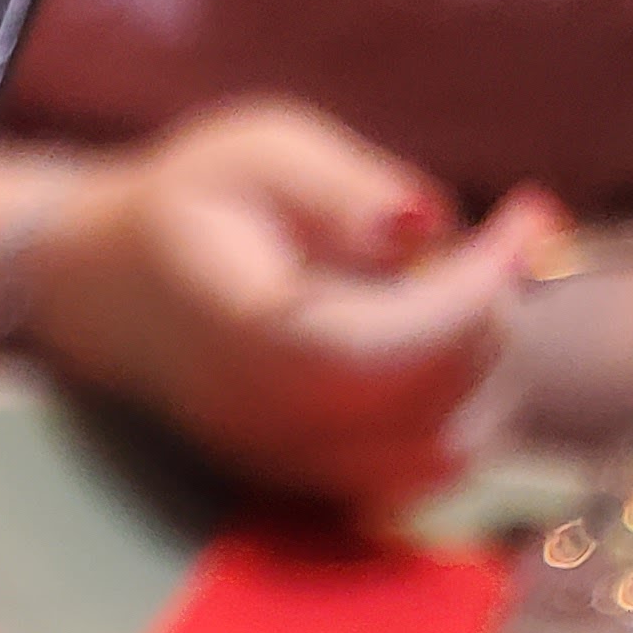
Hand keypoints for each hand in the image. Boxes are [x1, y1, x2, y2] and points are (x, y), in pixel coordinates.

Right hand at [14, 101, 565, 511]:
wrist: (105, 290)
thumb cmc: (186, 204)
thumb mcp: (258, 151)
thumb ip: (342, 187)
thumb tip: (423, 225)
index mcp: (249, 336)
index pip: (390, 345)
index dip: (477, 288)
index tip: (527, 215)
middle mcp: (266, 422)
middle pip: (431, 402)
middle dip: (492, 313)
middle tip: (492, 238)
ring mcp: (286, 464)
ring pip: (440, 453)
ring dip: (486, 370)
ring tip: (464, 290)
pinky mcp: (307, 481)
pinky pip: (417, 476)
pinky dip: (461, 414)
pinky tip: (449, 347)